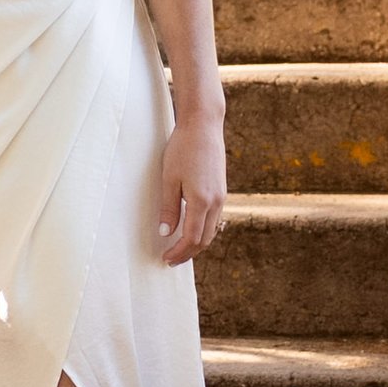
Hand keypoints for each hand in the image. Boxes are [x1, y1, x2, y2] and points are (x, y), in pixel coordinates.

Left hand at [157, 111, 226, 266]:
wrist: (204, 126)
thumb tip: (165, 234)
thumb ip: (169, 208)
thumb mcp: (169, 178)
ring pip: (212, 230)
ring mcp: (222, 197)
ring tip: (180, 249)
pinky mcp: (222, 190)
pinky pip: (214, 219)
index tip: (165, 259)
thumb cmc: (183, 149)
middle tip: (171, 260)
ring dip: (196, 244)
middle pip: (204, 240)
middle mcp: (216, 202)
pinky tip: (191, 229)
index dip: (179, 253)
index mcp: (202, 201)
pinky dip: (203, 230)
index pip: (192, 238)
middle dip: (188, 253)